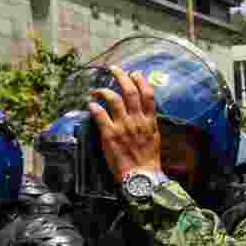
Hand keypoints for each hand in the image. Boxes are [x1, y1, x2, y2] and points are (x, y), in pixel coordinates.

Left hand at [88, 66, 161, 182]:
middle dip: (121, 76)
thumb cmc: (149, 160)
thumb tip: (142, 113)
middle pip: (129, 91)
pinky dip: (94, 106)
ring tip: (96, 90)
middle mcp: (137, 120)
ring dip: (102, 90)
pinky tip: (90, 104)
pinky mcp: (109, 134)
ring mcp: (123, 126)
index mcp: (150, 121)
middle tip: (113, 69)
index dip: (140, 80)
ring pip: (113, 98)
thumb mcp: (155, 138)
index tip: (134, 73)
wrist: (141, 176)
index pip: (148, 95)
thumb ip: (148, 123)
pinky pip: (99, 114)